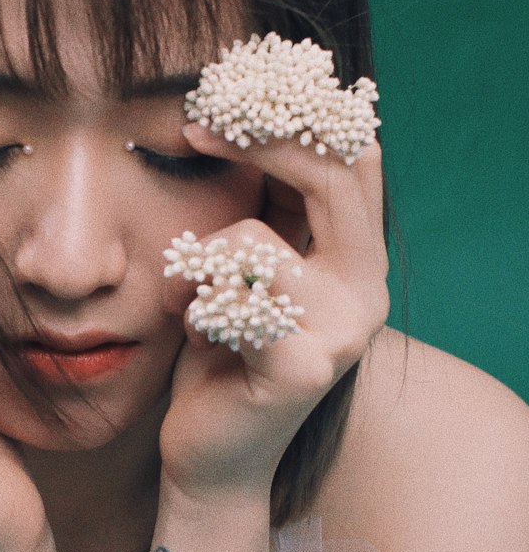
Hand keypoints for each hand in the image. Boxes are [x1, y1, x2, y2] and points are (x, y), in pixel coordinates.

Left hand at [158, 123, 389, 501]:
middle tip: (192, 130)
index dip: (295, 115)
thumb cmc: (221, 354)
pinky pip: (226, 302)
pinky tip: (194, 340)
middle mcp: (367, 291)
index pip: (353, 158)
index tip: (226, 94)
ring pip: (253, 242)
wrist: (213, 456)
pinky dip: (192, 313)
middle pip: (330, 178)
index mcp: (361, 258)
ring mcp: (341, 332)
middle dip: (256, 143)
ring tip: (184, 303)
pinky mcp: (298, 368)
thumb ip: (267, 207)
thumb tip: (248, 112)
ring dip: (195, 263)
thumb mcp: (247, 268)